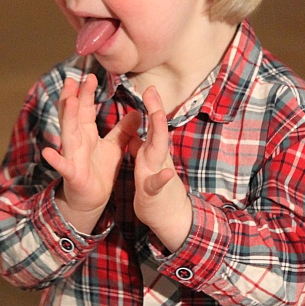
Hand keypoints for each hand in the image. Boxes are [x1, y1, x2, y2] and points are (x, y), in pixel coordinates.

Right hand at [42, 75, 140, 233]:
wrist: (92, 199)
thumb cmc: (100, 171)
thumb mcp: (115, 146)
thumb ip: (123, 130)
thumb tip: (137, 112)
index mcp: (86, 133)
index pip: (85, 109)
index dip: (86, 94)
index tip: (90, 77)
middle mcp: (77, 141)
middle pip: (73, 116)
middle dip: (72, 98)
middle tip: (71, 79)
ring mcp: (72, 157)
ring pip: (68, 134)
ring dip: (68, 118)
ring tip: (69, 101)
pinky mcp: (72, 174)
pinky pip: (63, 166)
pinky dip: (56, 160)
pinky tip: (48, 152)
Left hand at [129, 86, 191, 251]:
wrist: (170, 219)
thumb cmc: (156, 190)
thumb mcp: (147, 165)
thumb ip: (141, 149)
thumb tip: (134, 134)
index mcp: (152, 152)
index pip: (153, 125)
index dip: (151, 106)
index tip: (148, 86)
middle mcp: (157, 158)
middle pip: (158, 131)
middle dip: (156, 110)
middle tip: (152, 89)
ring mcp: (158, 173)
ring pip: (159, 151)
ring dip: (159, 133)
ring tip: (159, 115)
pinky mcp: (153, 193)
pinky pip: (156, 185)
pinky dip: (162, 179)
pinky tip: (166, 174)